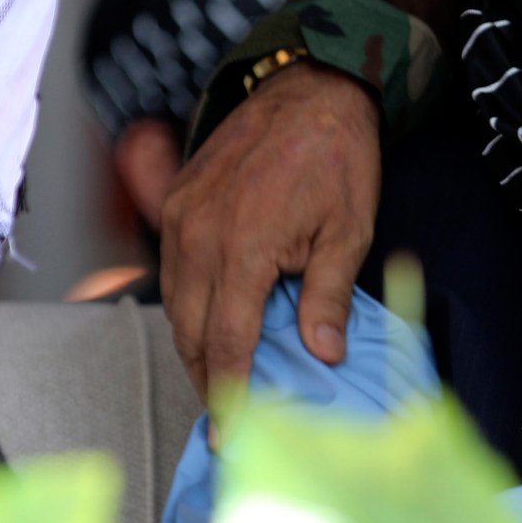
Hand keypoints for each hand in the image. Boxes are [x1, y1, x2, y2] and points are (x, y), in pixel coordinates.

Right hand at [159, 60, 380, 398]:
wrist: (310, 88)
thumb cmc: (336, 157)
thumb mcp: (349, 230)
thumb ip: (328, 296)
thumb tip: (322, 355)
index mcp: (244, 247)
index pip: (227, 342)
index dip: (229, 394)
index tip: (230, 434)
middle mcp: (200, 234)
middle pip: (190, 331)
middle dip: (207, 378)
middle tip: (228, 413)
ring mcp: (181, 216)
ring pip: (174, 303)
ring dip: (194, 343)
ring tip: (222, 376)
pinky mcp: (177, 201)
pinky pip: (172, 269)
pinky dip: (188, 302)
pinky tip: (212, 320)